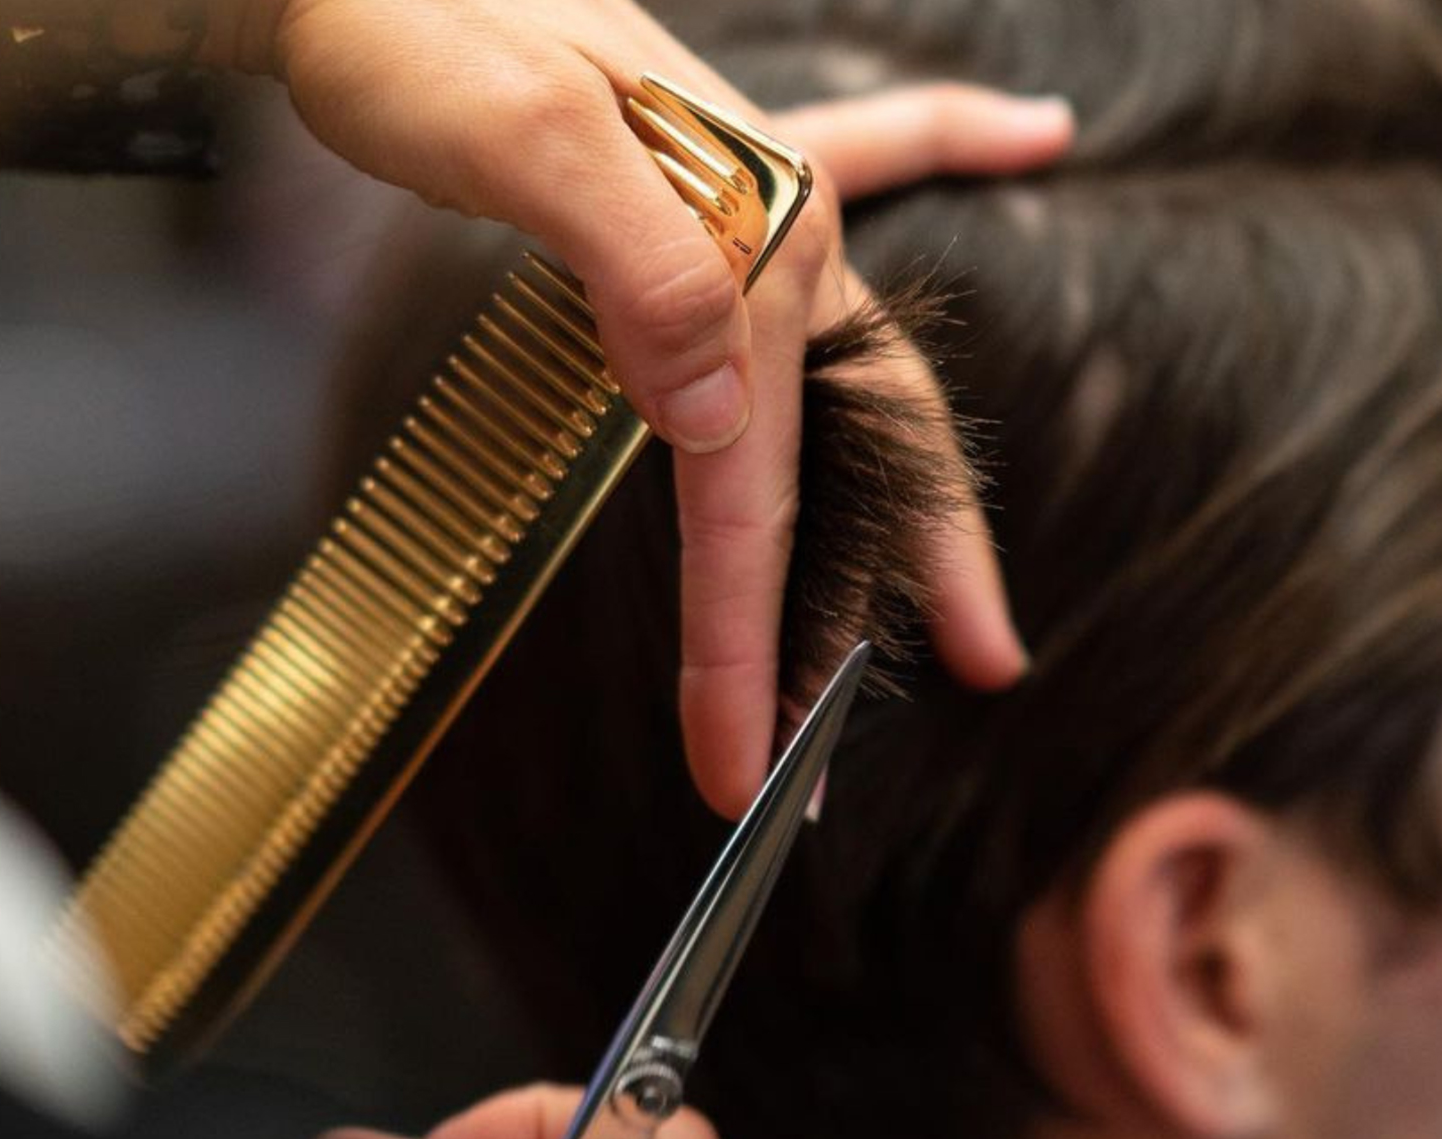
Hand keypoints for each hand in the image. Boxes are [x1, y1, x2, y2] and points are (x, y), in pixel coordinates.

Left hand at [207, 0, 1070, 815]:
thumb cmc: (415, 27)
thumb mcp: (518, 141)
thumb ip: (642, 270)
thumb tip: (725, 416)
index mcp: (752, 233)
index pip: (754, 478)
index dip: (748, 635)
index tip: (740, 761)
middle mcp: (781, 223)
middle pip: (846, 455)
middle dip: (847, 618)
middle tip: (830, 761)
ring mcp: (761, 193)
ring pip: (859, 375)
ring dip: (902, 507)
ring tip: (966, 610)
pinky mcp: (718, 168)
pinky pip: (875, 152)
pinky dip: (951, 144)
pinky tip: (1026, 136)